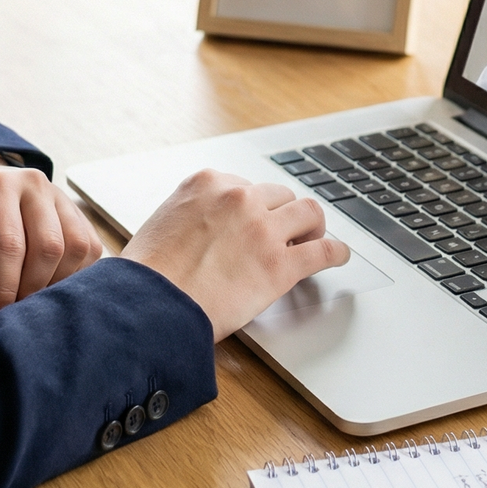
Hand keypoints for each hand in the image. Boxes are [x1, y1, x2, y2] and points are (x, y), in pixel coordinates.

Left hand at [0, 154, 104, 323]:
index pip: (10, 244)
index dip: (3, 288)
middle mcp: (34, 185)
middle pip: (49, 247)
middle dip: (31, 289)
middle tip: (11, 310)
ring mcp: (60, 196)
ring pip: (77, 248)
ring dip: (56, 283)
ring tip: (29, 297)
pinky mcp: (76, 211)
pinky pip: (90, 247)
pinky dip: (75, 274)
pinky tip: (49, 283)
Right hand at [121, 169, 349, 341]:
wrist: (149, 304)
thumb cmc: (147, 273)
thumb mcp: (165, 222)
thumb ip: (192, 215)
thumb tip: (203, 229)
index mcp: (207, 183)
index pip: (246, 186)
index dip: (254, 207)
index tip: (257, 220)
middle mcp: (239, 198)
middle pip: (279, 195)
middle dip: (282, 214)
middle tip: (286, 232)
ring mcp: (262, 228)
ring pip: (308, 212)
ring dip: (311, 226)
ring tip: (312, 240)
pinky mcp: (280, 264)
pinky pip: (323, 251)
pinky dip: (336, 253)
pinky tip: (338, 256)